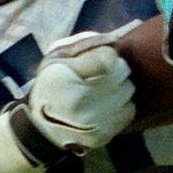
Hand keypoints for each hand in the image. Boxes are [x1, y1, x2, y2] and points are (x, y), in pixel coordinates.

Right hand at [24, 32, 135, 153]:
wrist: (43, 129)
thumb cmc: (51, 85)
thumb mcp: (57, 56)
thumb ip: (86, 43)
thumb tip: (114, 40)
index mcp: (68, 74)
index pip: (109, 56)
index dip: (104, 55)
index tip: (96, 60)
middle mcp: (85, 97)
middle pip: (122, 70)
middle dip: (113, 69)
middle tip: (99, 76)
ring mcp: (97, 118)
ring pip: (128, 88)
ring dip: (118, 87)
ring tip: (100, 92)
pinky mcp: (107, 132)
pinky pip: (130, 108)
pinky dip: (121, 105)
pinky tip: (105, 106)